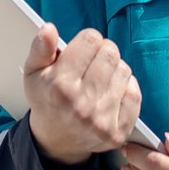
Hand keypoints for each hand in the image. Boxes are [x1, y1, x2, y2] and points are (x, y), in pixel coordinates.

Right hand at [22, 23, 142, 167]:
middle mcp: (82, 105)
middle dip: (102, 51)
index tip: (82, 48)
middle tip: (92, 61)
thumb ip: (40, 48)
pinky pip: (134, 94)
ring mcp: (101, 121)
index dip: (87, 39)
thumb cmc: (47, 99)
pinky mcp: (118, 132)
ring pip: (124, 71)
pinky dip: (126, 87)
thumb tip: (49, 28)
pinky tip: (112, 90)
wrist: (56, 141)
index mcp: (59, 86)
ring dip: (114, 69)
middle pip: (110, 53)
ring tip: (100, 77)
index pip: (90, 40)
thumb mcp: (33, 72)